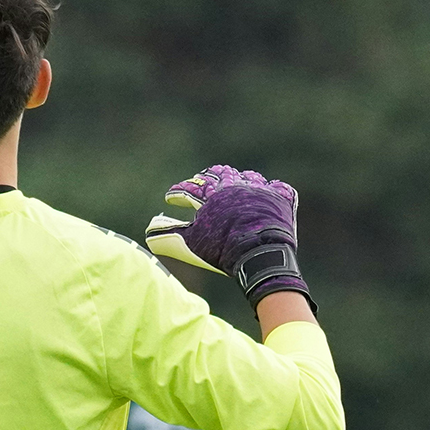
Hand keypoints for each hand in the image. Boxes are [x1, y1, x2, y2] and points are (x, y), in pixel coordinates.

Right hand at [145, 165, 310, 306]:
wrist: (261, 253)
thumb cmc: (223, 250)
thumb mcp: (191, 244)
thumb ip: (168, 236)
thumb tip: (149, 232)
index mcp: (211, 196)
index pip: (189, 190)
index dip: (177, 193)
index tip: (170, 196)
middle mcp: (235, 187)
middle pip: (219, 175)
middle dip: (207, 177)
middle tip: (200, 180)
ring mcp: (260, 191)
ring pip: (248, 177)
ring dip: (238, 179)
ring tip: (234, 180)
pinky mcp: (280, 200)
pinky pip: (278, 189)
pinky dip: (272, 190)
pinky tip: (270, 190)